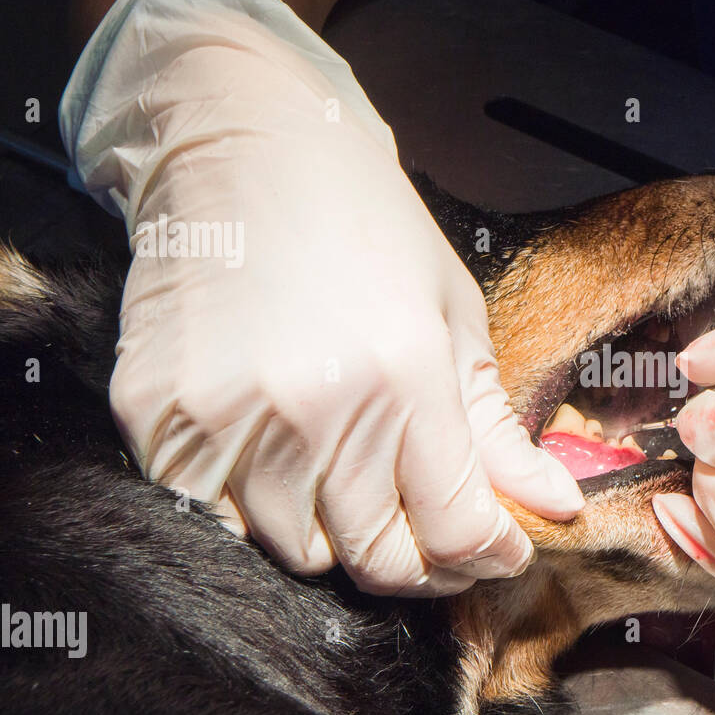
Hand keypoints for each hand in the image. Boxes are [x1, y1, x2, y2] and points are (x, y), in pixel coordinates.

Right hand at [61, 0, 582, 595]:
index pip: (456, 528)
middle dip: (421, 564)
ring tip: (353, 478)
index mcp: (404, 375)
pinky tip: (283, 458)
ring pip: (299, 552)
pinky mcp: (158, 418)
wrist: (247, 151)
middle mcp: (315, 407)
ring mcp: (227, 418)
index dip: (488, 555)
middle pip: (377, 559)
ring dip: (338, 536)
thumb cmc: (367, 229)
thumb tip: (556, 506)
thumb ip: (498, 428)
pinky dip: (258, 510)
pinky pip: (219, 518)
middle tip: (434, 537)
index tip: (499, 551)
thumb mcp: (454, 318)